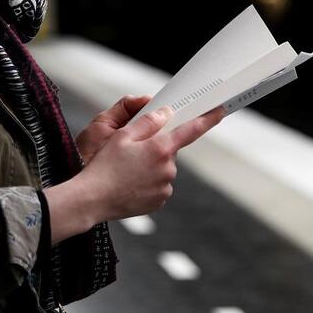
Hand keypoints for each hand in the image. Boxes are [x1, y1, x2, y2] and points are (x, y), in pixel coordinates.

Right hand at [44, 104, 225, 242]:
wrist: (93, 199)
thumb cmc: (104, 165)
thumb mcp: (122, 136)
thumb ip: (148, 122)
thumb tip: (167, 113)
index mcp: (160, 148)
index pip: (191, 130)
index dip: (207, 119)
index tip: (220, 111)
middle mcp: (168, 168)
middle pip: (169, 151)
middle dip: (155, 148)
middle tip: (131, 152)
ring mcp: (165, 186)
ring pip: (162, 168)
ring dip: (150, 166)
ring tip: (126, 171)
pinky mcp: (159, 201)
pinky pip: (158, 185)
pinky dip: (147, 182)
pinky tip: (129, 183)